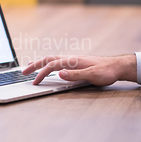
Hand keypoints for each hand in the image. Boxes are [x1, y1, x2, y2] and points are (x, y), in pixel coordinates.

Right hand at [22, 55, 136, 85]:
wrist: (117, 66)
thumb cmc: (106, 72)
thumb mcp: (92, 75)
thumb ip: (75, 74)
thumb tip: (58, 73)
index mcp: (72, 61)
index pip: (51, 66)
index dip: (41, 74)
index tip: (34, 83)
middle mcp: (71, 59)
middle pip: (48, 60)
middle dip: (34, 66)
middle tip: (23, 73)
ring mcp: (73, 61)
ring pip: (52, 60)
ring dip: (40, 63)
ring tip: (30, 67)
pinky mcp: (75, 63)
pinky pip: (57, 62)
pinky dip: (48, 64)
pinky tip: (48, 67)